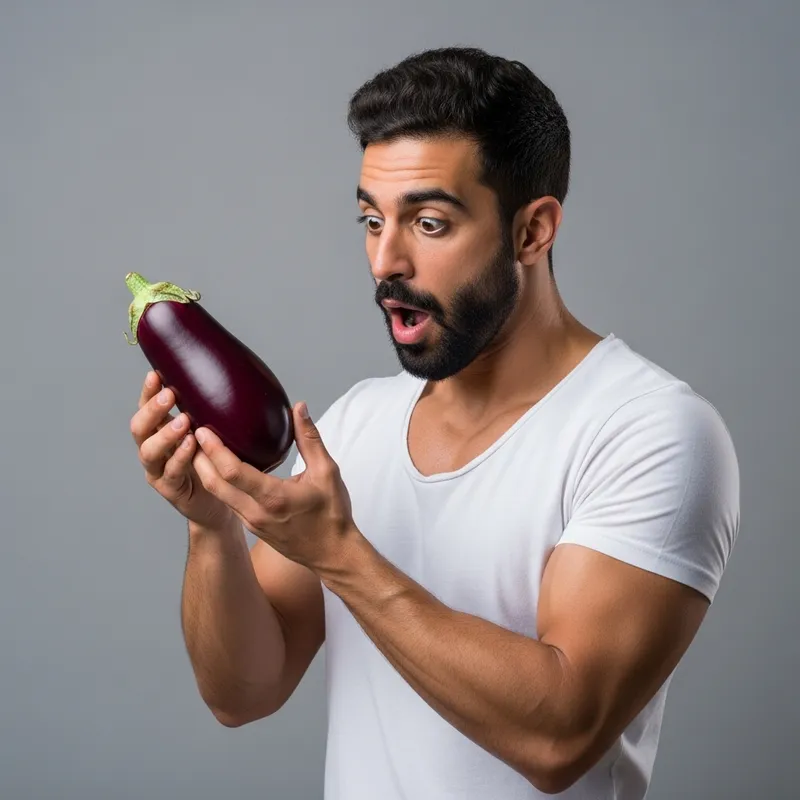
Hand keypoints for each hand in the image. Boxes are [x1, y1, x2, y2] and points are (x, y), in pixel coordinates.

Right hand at [130, 371, 235, 530]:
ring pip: (149, 451)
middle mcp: (153, 448)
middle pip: (139, 427)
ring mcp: (157, 470)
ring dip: (165, 434)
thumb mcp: (209, 431)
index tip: (156, 374)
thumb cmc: (212, 460)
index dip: (148, 391)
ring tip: (184, 420)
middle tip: (170, 394)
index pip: (146, 407)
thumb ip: (207, 410)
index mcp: (159, 430)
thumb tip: (227, 375)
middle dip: (152, 409)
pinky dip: (180, 457)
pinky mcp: (169, 488)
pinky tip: (192, 445)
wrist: (218, 500)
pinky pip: (171, 471)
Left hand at [191, 401, 356, 573]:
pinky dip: (218, 483)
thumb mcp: (327, 472)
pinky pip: (228, 501)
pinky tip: (218, 468)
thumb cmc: (333, 515)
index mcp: (274, 498)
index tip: (203, 430)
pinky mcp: (252, 527)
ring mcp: (252, 522)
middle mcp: (256, 512)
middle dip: (198, 457)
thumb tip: (299, 408)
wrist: (333, 554)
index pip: (233, 472)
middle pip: (215, 484)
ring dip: (204, 471)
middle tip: (189, 433)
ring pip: (218, 494)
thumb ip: (310, 438)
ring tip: (197, 447)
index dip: (214, 450)